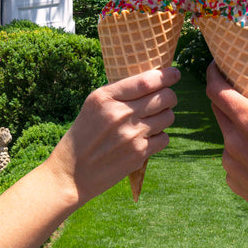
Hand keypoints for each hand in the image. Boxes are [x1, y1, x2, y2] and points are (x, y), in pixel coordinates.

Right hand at [45, 67, 179, 207]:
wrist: (72, 174)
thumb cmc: (84, 135)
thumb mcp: (93, 106)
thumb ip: (119, 93)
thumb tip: (153, 80)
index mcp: (106, 97)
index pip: (146, 81)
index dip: (166, 75)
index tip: (175, 73)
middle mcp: (120, 114)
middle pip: (164, 97)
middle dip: (170, 96)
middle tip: (166, 98)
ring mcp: (131, 135)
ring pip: (168, 117)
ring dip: (165, 116)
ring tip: (153, 119)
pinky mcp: (139, 154)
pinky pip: (164, 138)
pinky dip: (160, 137)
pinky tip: (147, 138)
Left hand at [206, 49, 247, 237]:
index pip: (216, 90)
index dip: (213, 74)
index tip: (217, 65)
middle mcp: (233, 141)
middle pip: (219, 110)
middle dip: (227, 98)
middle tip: (245, 93)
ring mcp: (230, 163)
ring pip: (226, 134)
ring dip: (237, 127)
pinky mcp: (232, 181)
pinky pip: (231, 157)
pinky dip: (241, 151)